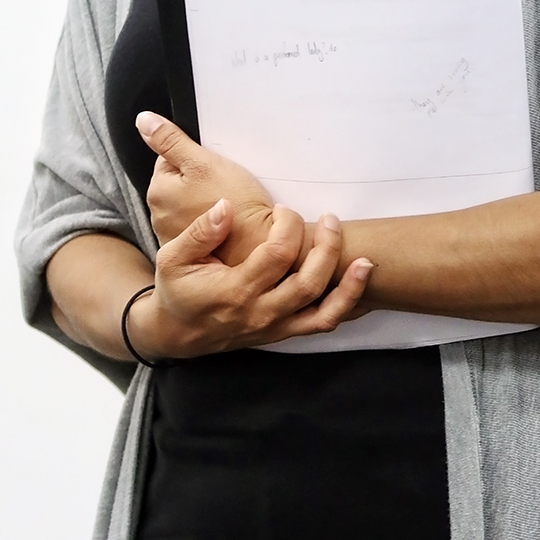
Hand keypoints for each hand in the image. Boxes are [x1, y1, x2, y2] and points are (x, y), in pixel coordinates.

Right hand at [127, 197, 372, 358]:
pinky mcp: (283, 333)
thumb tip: (226, 206)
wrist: (178, 333)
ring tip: (366, 260)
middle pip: (309, 282)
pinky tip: (356, 284)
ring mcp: (275, 326)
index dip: (287, 226)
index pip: (276, 255)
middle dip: (327, 247)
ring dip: (348, 286)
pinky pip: (322, 324)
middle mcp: (260, 313)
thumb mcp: (173, 257)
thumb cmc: (177, 290)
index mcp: (234, 291)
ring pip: (324, 311)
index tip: (282, 210)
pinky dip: (345, 306)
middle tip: (330, 219)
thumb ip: (200, 231)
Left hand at [137, 112, 278, 263]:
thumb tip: (143, 120)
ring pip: (187, 204)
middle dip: (197, 180)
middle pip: (177, 184)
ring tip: (226, 202)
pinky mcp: (192, 248)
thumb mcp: (202, 162)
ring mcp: (174, 234)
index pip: (169, 160)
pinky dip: (208, 221)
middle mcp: (159, 215)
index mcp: (159, 190)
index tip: (212, 167)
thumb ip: (169, 140)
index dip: (193, 159)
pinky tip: (226, 221)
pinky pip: (196, 225)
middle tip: (222, 184)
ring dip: (202, 201)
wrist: (258, 244)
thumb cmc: (236, 203)